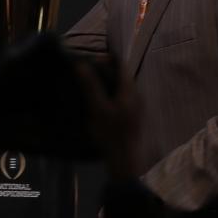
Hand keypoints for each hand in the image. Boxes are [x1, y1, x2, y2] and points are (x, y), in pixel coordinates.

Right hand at [76, 61, 139, 178]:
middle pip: (123, 75)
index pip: (121, 65)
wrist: (124, 159)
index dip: (108, 58)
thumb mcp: (97, 108)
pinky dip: (113, 93)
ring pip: (123, 87)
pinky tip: (102, 102)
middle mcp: (136, 95)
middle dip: (107, 70)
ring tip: (93, 85)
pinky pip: (123, 97)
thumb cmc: (110, 133)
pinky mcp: (134, 117)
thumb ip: (90, 86)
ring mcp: (137, 107)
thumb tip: (81, 65)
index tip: (93, 57)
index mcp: (129, 90)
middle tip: (90, 70)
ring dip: (110, 82)